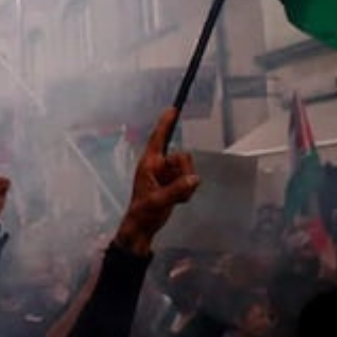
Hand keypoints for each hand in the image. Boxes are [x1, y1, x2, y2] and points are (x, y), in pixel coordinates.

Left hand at [114, 109, 199, 255]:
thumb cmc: (143, 212)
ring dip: (185, 186)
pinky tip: (176, 201)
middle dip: (184, 173)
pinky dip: (187, 193)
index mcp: (148, 164)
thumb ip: (176, 189)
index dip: (165, 124)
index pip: (158, 138)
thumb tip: (194, 178)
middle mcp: (158, 166)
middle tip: (175, 190)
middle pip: (183, 156)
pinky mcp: (175, 183)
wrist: (143, 227)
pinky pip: (190, 181)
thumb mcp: (158, 201)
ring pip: (189, 170)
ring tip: (173, 198)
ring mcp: (167, 175)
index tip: (172, 109)